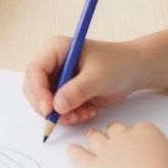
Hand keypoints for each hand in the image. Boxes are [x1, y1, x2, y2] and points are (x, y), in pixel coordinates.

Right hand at [24, 34, 145, 126]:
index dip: (38, 91)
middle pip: (34, 89)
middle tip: (65, 118)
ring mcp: (58, 79)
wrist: (133, 71)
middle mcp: (53, 63)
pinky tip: (88, 112)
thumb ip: (76, 91)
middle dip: (48, 107)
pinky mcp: (66, 93)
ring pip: (45, 103)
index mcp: (56, 49)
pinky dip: (70, 116)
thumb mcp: (97, 77)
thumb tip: (56, 107)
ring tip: (83, 115)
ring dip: (62, 115)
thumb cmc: (117, 64)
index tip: (49, 110)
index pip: (35, 70)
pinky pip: (58, 110)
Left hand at [67, 120, 167, 167]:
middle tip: (113, 134)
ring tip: (91, 135)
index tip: (140, 140)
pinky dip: (74, 153)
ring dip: (94, 137)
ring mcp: (106, 151)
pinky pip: (80, 157)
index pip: (140, 128)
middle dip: (114, 132)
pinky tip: (70, 151)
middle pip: (116, 129)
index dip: (139, 135)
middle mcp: (124, 138)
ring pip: (97, 138)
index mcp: (146, 132)